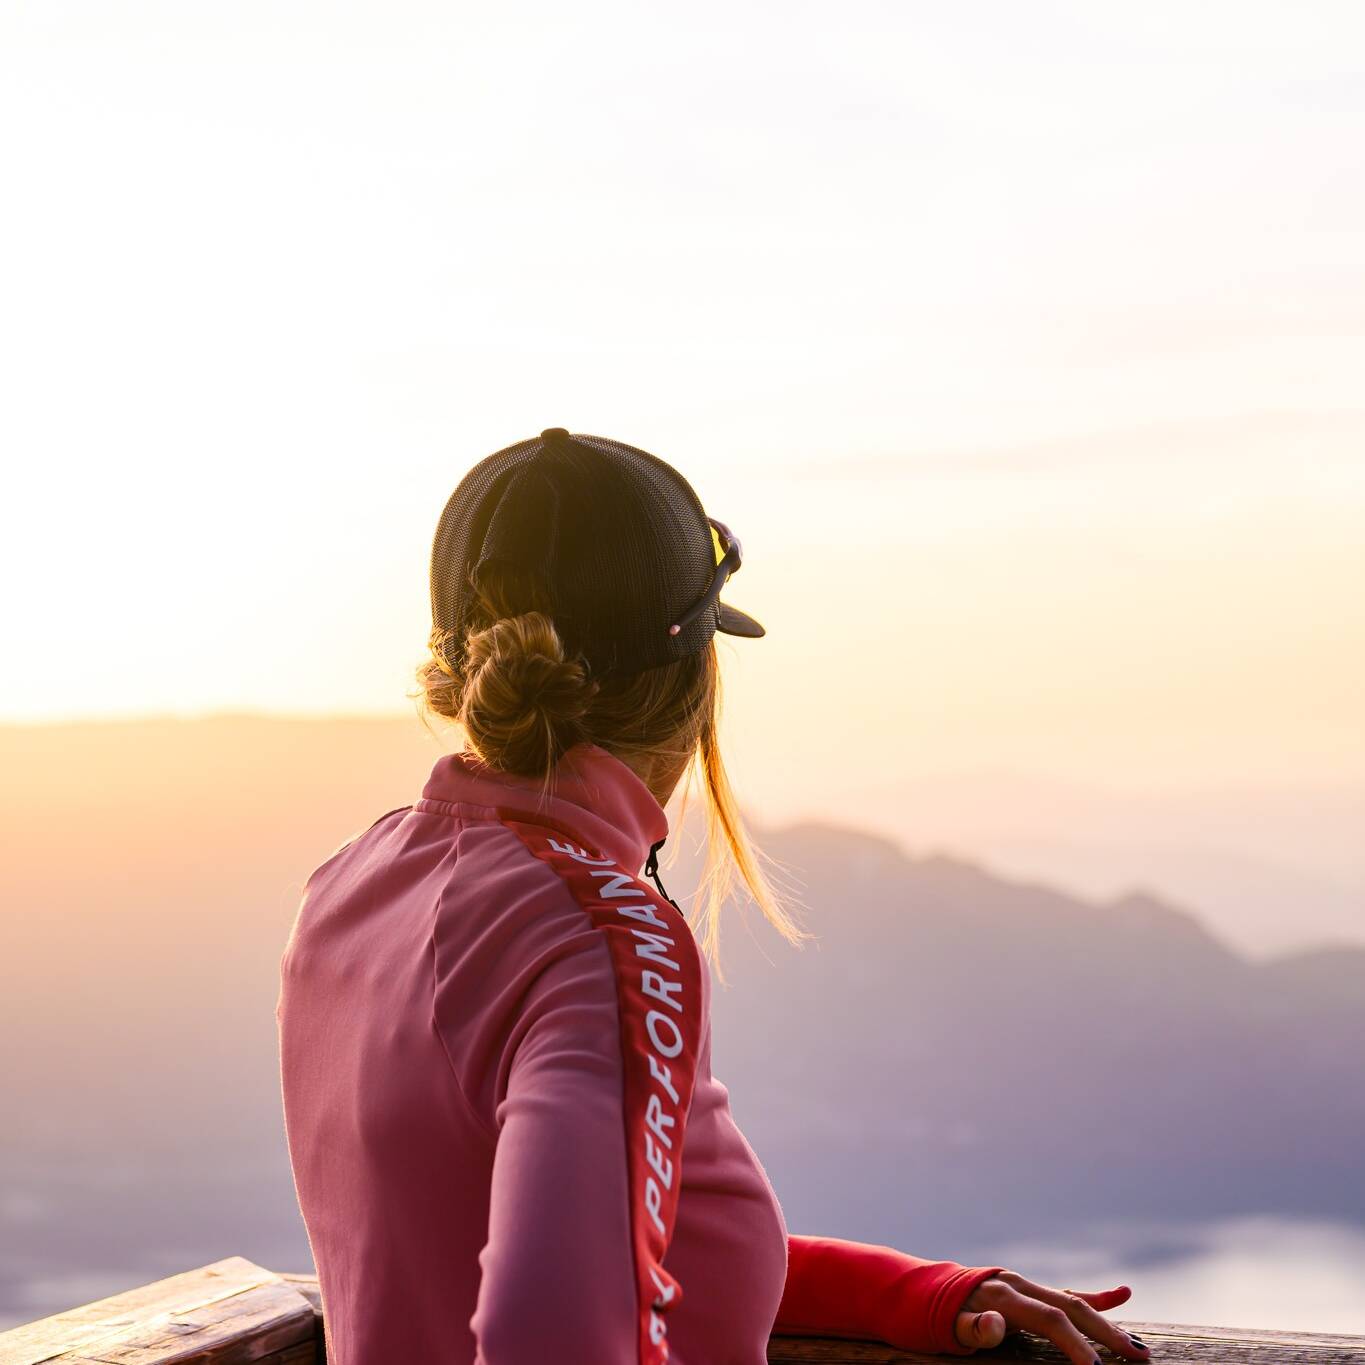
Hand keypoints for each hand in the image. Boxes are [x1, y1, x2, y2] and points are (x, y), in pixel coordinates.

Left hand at [954, 1270, 1150, 1363]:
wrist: (926, 1290)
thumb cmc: (937, 1316)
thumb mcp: (947, 1326)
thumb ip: (971, 1327)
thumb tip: (995, 1324)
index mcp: (1002, 1294)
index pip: (1048, 1319)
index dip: (1074, 1343)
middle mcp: (1018, 1284)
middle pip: (1070, 1307)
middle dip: (1105, 1332)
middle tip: (1137, 1357)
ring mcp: (1026, 1284)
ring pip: (1074, 1302)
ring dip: (1107, 1322)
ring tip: (1138, 1346)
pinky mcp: (1029, 1289)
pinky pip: (1065, 1293)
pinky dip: (1094, 1297)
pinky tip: (1123, 1293)